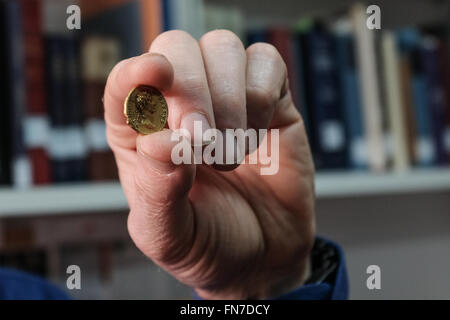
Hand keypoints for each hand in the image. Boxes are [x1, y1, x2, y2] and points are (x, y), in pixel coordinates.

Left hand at [104, 30, 314, 298]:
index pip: (124, 83)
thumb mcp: (169, 236)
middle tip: (201, 142)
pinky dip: (261, 97)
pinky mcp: (269, 100)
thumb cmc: (208, 244)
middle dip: (189, 91)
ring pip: (221, 47)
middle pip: (175, 48)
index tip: (154, 75)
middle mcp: (181, 107)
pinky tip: (257, 137)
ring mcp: (226, 98)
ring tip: (230, 156)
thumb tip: (162, 141)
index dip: (134, 73)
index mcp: (141, 135)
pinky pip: (266, 62)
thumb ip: (158, 193)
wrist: (264, 258)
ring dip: (228, 101)